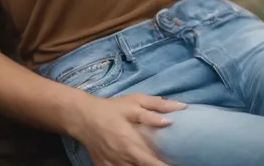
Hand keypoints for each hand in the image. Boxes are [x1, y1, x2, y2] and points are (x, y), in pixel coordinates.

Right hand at [73, 92, 187, 165]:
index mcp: (132, 146)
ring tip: (149, 158)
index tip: (180, 163)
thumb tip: (177, 113)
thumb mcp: (134, 102)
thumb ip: (156, 108)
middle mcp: (123, 161)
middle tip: (165, 159)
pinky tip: (134, 160)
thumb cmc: (111, 109)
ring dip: (143, 165)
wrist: (83, 117)